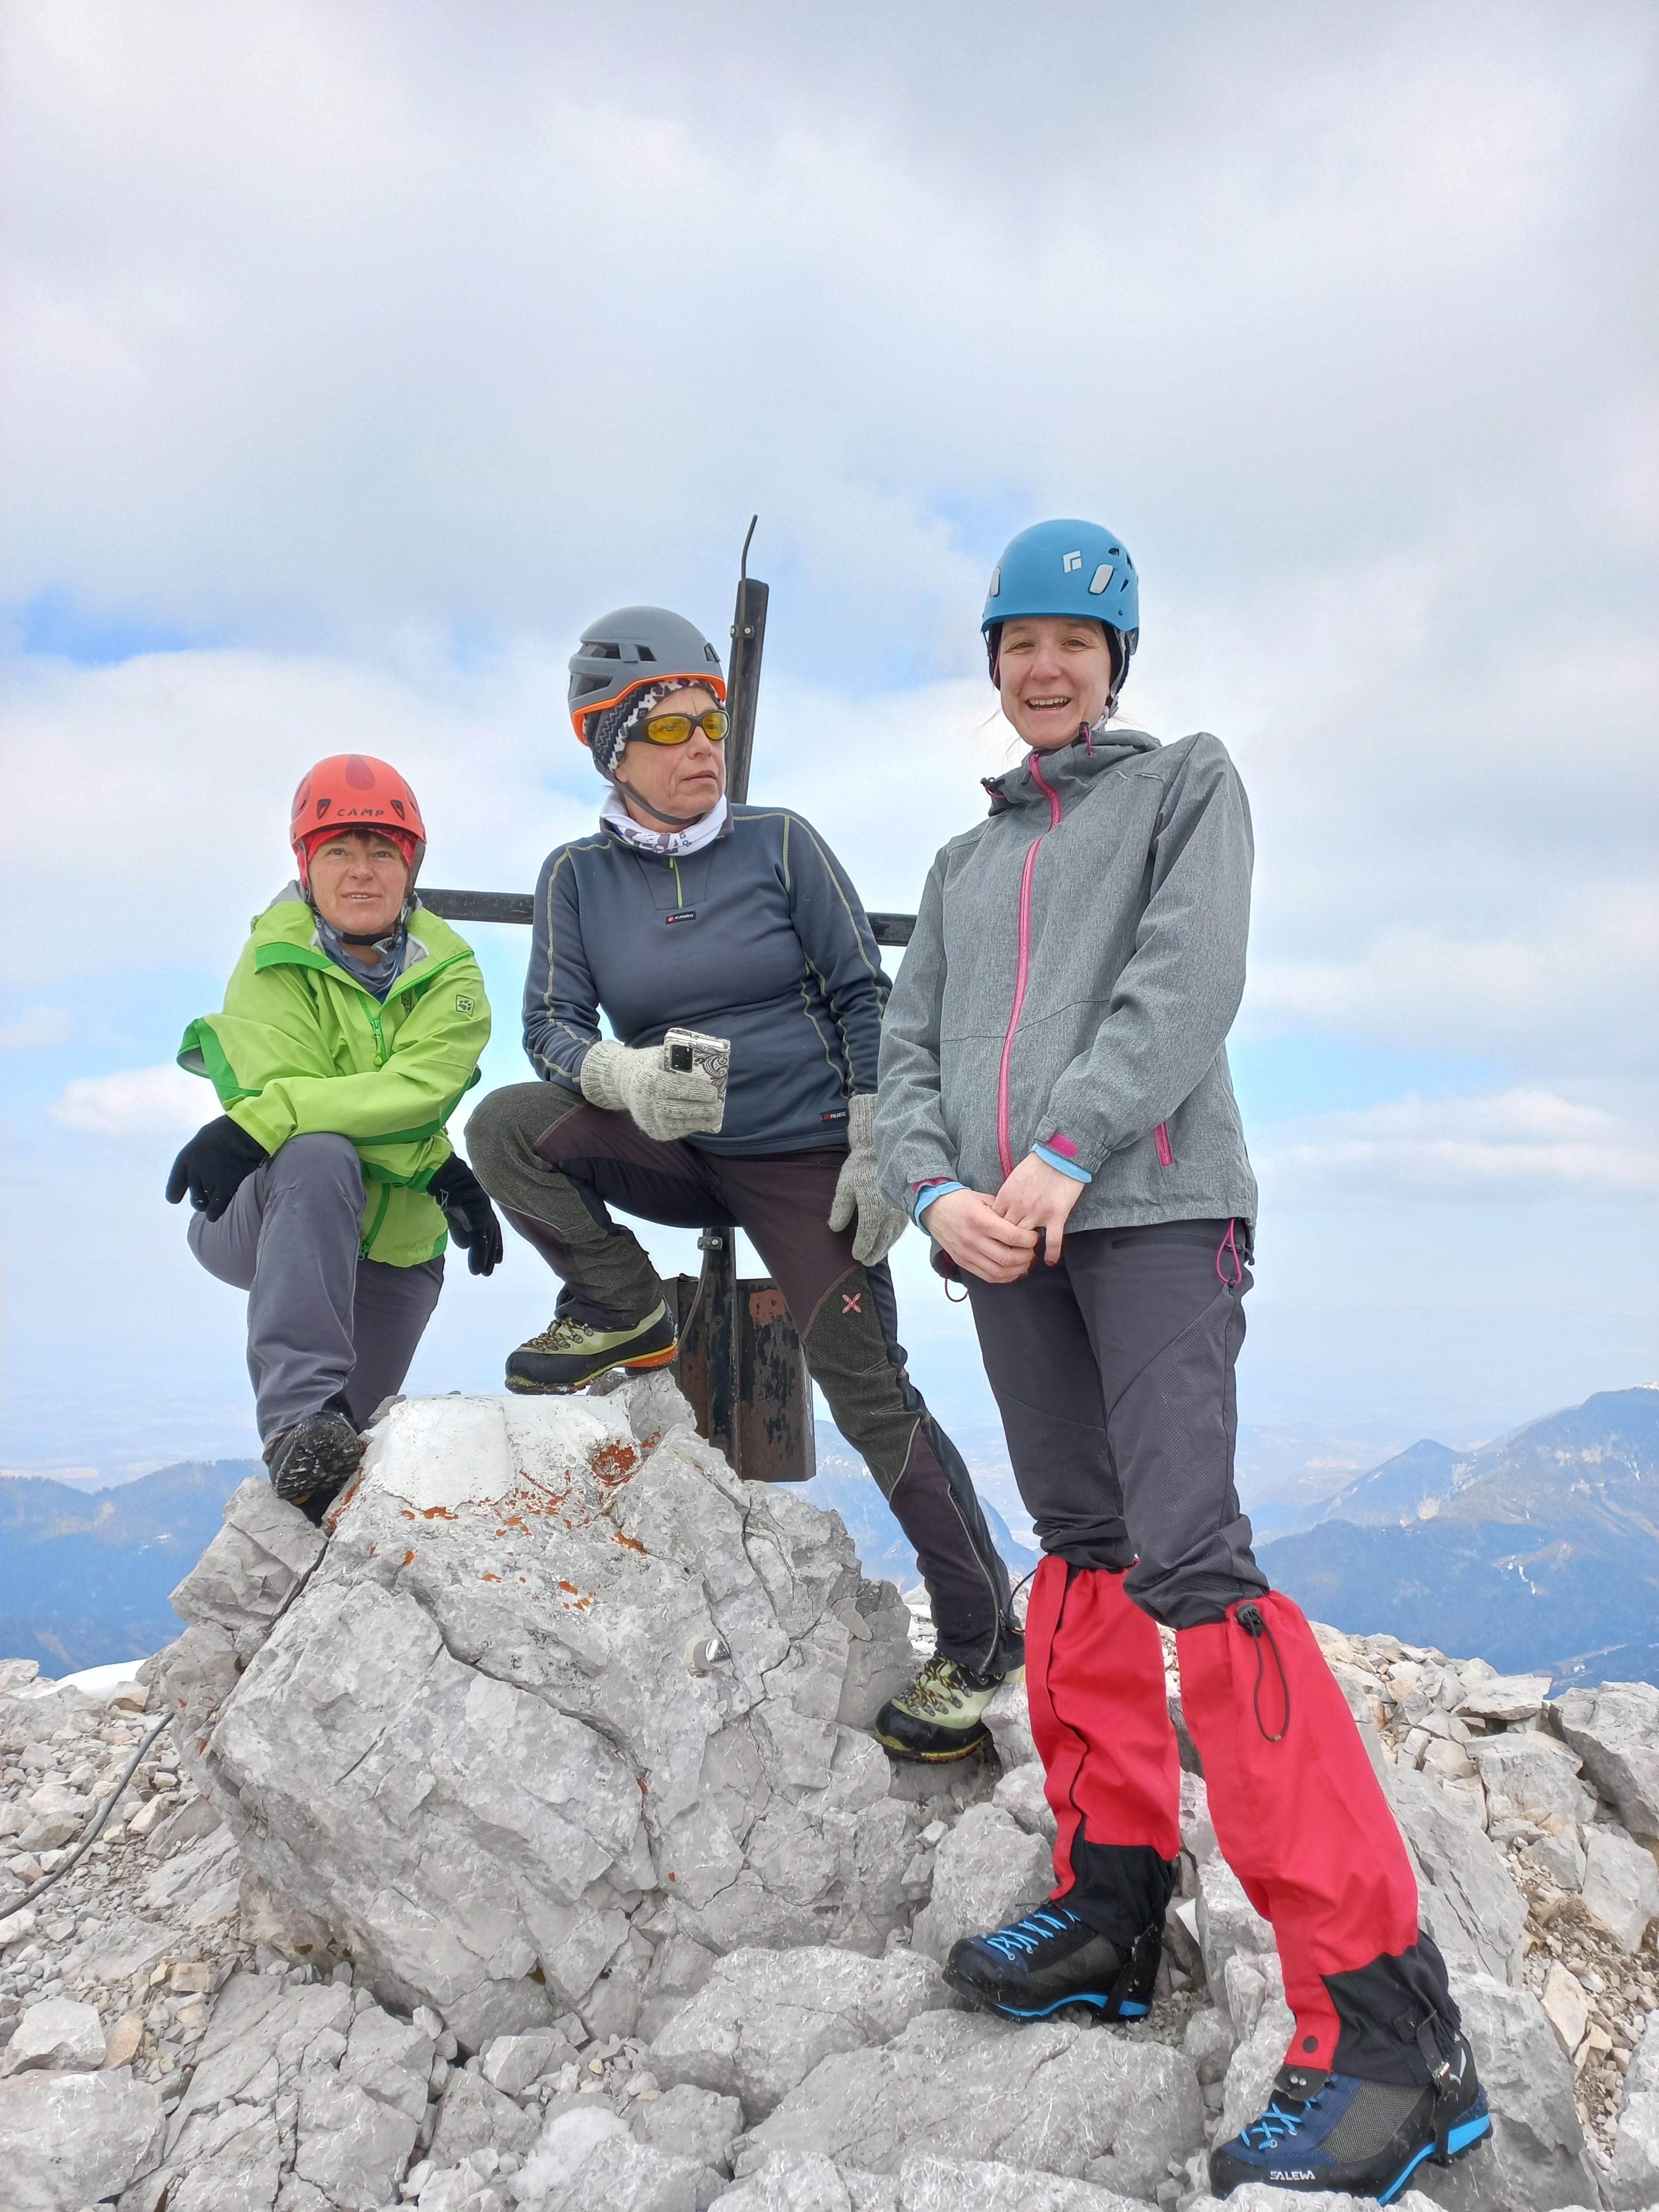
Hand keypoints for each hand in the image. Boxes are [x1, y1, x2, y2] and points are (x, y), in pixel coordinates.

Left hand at [165, 1115, 267, 1219]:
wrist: (243, 1131)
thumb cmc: (225, 1131)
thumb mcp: (202, 1140)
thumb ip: (198, 1156)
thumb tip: (201, 1168)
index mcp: (186, 1158)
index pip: (174, 1184)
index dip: (175, 1193)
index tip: (175, 1199)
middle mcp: (194, 1171)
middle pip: (194, 1196)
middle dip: (200, 1199)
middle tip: (208, 1196)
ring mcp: (210, 1180)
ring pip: (204, 1203)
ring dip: (210, 1203)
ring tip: (216, 1199)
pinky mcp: (225, 1187)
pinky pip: (216, 1208)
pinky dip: (214, 1213)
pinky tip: (214, 1214)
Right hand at [427, 1155, 504, 1276]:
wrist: (442, 1172)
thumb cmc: (448, 1188)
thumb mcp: (454, 1211)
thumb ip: (460, 1227)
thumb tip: (466, 1245)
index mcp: (482, 1205)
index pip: (492, 1228)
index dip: (495, 1244)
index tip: (497, 1260)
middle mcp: (485, 1207)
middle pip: (491, 1235)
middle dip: (490, 1254)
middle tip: (487, 1272)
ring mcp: (481, 1209)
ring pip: (486, 1238)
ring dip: (484, 1257)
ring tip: (481, 1273)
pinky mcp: (474, 1213)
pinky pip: (478, 1237)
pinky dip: (478, 1253)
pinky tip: (475, 1266)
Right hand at [580, 1039, 724, 1142]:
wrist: (625, 1082)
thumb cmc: (650, 1065)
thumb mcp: (661, 1055)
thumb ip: (681, 1060)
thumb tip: (709, 1064)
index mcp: (648, 1080)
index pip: (675, 1088)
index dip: (696, 1091)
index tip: (714, 1092)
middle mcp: (646, 1102)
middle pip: (679, 1109)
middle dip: (703, 1109)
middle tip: (719, 1106)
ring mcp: (648, 1119)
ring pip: (679, 1123)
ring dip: (701, 1121)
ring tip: (716, 1116)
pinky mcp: (653, 1132)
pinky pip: (676, 1131)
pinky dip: (692, 1126)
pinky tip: (702, 1120)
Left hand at [827, 1095, 907, 1265]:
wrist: (880, 1150)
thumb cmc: (859, 1168)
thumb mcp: (844, 1187)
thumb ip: (840, 1209)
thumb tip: (835, 1228)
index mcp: (872, 1211)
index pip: (866, 1237)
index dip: (861, 1248)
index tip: (856, 1256)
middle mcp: (888, 1215)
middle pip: (882, 1241)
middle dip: (874, 1253)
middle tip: (866, 1262)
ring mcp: (899, 1212)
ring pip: (892, 1236)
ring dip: (884, 1248)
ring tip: (876, 1255)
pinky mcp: (904, 1207)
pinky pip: (899, 1228)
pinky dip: (893, 1237)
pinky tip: (889, 1239)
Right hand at [924, 1188, 1038, 1283]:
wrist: (935, 1209)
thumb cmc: (962, 1202)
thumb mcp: (984, 1199)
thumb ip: (1004, 1212)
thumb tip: (1025, 1226)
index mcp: (980, 1220)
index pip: (1011, 1236)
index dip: (1029, 1240)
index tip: (1034, 1237)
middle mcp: (972, 1239)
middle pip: (1007, 1258)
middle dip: (1026, 1256)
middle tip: (1031, 1250)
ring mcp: (967, 1253)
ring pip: (999, 1271)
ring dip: (1018, 1269)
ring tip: (1025, 1261)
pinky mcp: (963, 1262)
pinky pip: (988, 1277)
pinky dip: (1005, 1277)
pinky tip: (1013, 1270)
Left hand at [993, 1152, 1086, 1263]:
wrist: (1059, 1154)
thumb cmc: (1036, 1165)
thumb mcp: (1013, 1179)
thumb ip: (1006, 1196)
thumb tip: (1000, 1211)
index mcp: (1005, 1197)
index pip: (993, 1223)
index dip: (993, 1235)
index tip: (995, 1242)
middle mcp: (1018, 1207)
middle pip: (1006, 1235)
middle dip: (1005, 1247)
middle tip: (1009, 1256)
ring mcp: (1037, 1213)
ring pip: (1025, 1240)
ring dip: (1025, 1251)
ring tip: (1027, 1260)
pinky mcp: (1056, 1215)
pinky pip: (1053, 1240)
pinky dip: (1052, 1253)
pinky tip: (1050, 1261)